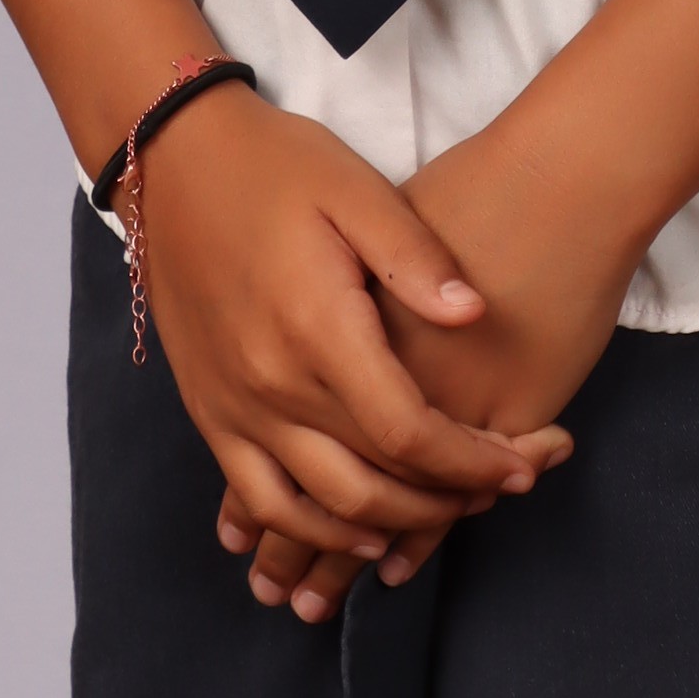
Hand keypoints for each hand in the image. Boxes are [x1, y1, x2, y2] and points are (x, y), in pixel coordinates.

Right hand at [139, 86, 572, 617]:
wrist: (172, 161)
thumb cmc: (274, 166)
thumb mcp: (355, 189)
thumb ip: (416, 257)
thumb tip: (476, 313)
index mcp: (317, 329)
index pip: (409, 433)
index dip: (474, 462)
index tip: (526, 464)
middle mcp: (271, 385)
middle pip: (371, 485)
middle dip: (446, 500)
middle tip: (501, 488)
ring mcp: (233, 408)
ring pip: (317, 509)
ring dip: (385, 530)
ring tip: (439, 515)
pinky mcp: (209, 412)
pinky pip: (257, 498)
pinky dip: (306, 530)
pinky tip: (349, 536)